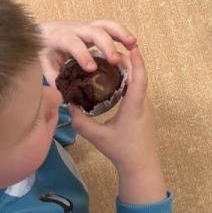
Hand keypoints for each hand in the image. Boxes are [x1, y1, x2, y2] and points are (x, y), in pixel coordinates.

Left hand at [38, 19, 136, 85]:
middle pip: (93, 31)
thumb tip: (65, 94)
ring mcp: (86, 26)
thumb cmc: (43, 49)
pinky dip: (122, 34)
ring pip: (105, 25)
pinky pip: (110, 27)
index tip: (92, 69)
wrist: (41, 31)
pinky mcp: (94, 27)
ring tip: (133, 45)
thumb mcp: (42, 63)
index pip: (72, 43)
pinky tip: (132, 45)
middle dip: (106, 45)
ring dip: (121, 34)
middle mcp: (74, 28)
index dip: (83, 55)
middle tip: (116, 60)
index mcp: (59, 37)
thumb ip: (54, 77)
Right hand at [69, 46, 165, 204]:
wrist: (140, 166)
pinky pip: (136, 90)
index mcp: (134, 106)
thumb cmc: (121, 151)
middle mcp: (142, 103)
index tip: (132, 46)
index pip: (139, 77)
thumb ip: (80, 121)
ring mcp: (144, 107)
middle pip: (139, 75)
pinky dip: (127, 80)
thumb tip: (67, 105)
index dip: (137, 61)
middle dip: (127, 60)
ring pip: (138, 82)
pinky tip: (113, 79)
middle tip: (108, 50)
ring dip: (128, 70)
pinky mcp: (142, 111)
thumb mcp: (97, 136)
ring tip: (109, 60)